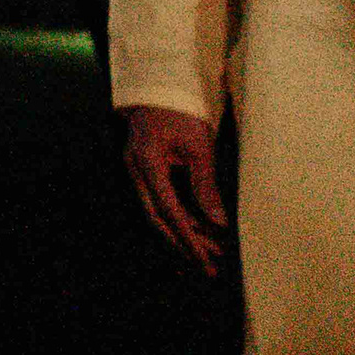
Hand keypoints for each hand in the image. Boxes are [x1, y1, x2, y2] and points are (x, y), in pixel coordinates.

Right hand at [122, 106, 229, 271]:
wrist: (161, 88)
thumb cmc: (181, 112)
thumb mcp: (199, 147)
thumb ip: (206, 185)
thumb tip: (218, 223)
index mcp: (146, 163)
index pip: (168, 211)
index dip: (188, 239)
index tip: (206, 260)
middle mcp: (136, 170)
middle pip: (157, 217)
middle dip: (184, 243)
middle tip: (210, 265)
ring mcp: (136, 170)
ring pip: (158, 211)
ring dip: (184, 232)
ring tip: (213, 250)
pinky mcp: (144, 170)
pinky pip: (160, 200)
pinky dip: (180, 216)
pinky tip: (202, 227)